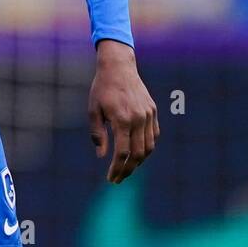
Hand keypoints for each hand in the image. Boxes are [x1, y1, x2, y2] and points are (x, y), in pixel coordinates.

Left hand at [88, 40, 158, 183]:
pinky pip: (153, 136)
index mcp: (122, 120)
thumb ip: (98, 135)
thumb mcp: (93, 111)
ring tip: (127, 168)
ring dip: (138, 161)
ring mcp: (148, 115)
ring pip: (149, 147)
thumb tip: (102, 156)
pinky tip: (136, 153)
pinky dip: (147, 148)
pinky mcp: (153, 111)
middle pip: (138, 154)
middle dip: (128, 170)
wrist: (118, 67)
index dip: (117, 169)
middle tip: (118, 179)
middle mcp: (138, 119)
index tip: (111, 178)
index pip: (122, 153)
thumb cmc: (102, 89)